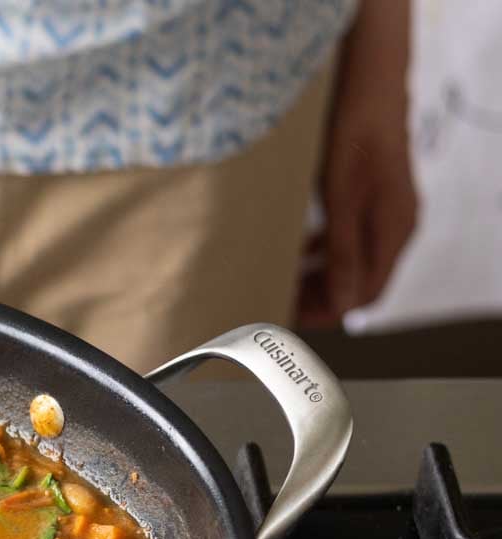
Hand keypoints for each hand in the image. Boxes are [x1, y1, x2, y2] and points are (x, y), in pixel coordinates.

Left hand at [297, 0, 418, 325]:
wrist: (366, 88)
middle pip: (357, 280)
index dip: (328, 310)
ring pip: (349, 260)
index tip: (289, 317)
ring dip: (317, 275)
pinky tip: (292, 251)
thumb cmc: (355, 136)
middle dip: (320, 296)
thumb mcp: (342, 198)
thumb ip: (343, 252)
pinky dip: (321, 251)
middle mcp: (393, 225)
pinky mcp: (367, 198)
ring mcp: (381, 212)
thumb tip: (342, 303)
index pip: (366, 293)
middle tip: (277, 301)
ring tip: (279, 280)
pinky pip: (345, 237)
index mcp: (394, 230)